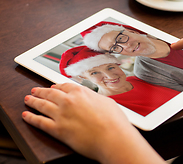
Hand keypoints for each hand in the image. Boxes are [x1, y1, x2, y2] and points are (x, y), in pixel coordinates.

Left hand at [22, 83, 163, 163]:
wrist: (113, 138)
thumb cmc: (114, 122)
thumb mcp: (107, 102)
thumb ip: (95, 98)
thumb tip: (92, 99)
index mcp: (81, 92)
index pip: (64, 86)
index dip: (56, 86)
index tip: (52, 87)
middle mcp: (68, 101)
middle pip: (50, 93)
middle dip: (41, 91)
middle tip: (35, 91)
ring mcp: (61, 115)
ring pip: (42, 105)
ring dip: (33, 101)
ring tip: (28, 99)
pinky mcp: (57, 130)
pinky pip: (39, 122)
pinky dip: (31, 118)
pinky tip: (26, 116)